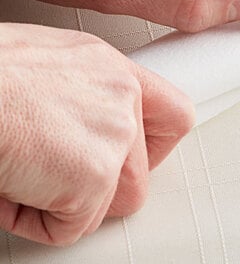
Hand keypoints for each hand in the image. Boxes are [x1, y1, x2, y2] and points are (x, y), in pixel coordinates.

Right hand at [0, 23, 194, 245]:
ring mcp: (114, 134)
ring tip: (26, 176)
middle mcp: (122, 97)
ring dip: (67, 204)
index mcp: (112, 70)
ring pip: (111, 202)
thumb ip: (83, 93)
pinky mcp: (94, 174)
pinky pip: (73, 226)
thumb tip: (79, 124)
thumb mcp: (50, 63)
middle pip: (141, 173)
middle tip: (56, 177)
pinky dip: (36, 220)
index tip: (135, 160)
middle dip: (98, 189)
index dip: (156, 147)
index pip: (173, 114)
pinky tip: (12, 187)